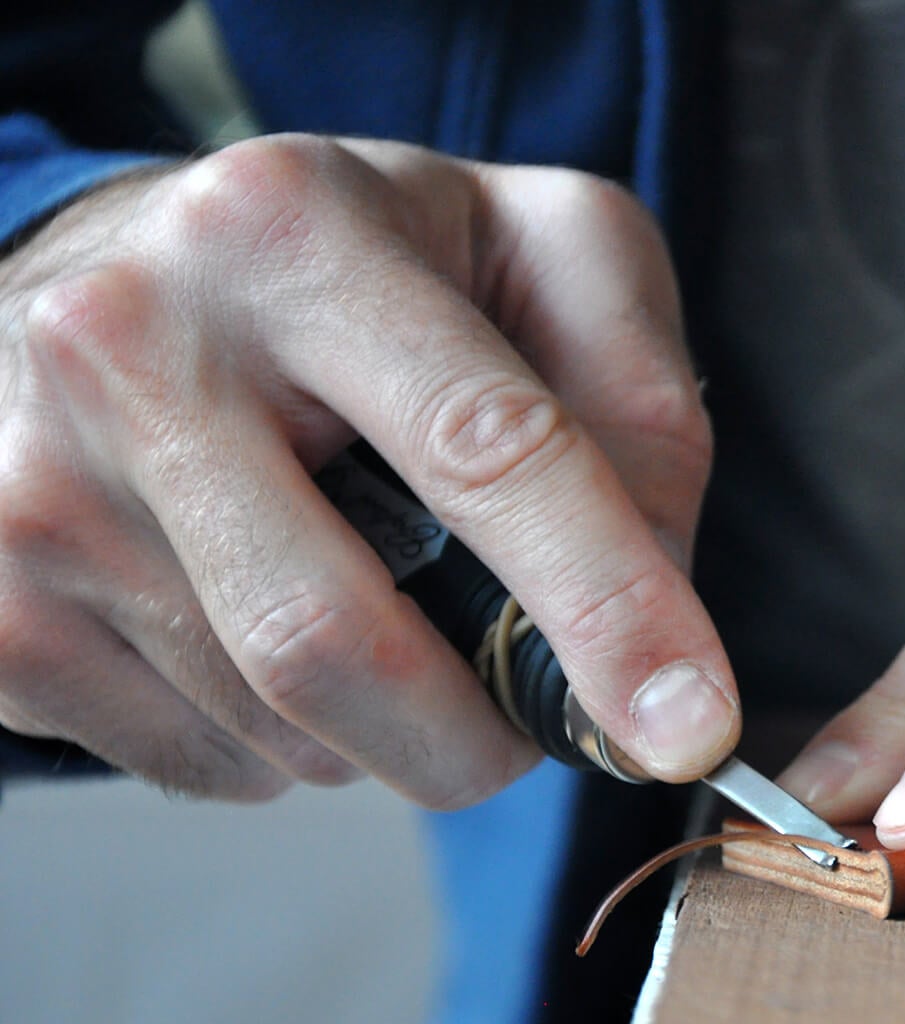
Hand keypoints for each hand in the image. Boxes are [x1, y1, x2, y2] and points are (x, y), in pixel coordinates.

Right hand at [0, 134, 734, 804]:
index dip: (607, 607)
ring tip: (383, 614)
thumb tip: (665, 599)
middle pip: (337, 638)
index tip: (691, 727)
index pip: (485, 449)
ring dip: (384, 732)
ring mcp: (30, 481)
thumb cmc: (360, 273)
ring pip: (270, 722)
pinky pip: (195, 762)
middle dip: (478, 735)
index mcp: (295, 233)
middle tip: (536, 726)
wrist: (122, 274)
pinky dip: (286, 747)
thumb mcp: (538, 258)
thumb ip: (638, 399)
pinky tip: (277, 636)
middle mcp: (128, 341)